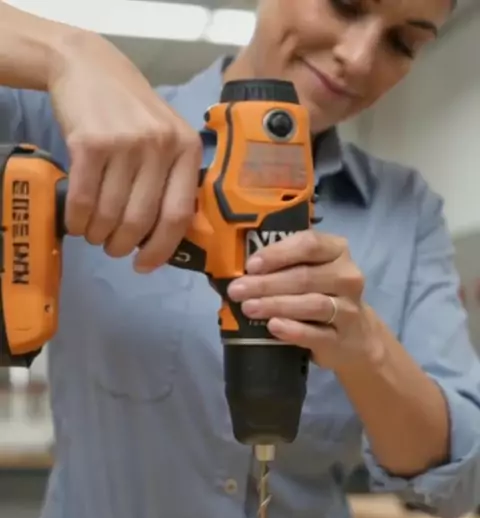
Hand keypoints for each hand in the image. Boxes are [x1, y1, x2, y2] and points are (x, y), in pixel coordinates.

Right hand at [48, 31, 201, 271]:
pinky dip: (78, 220)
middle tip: (113, 249)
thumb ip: (172, 179)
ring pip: (111, 214)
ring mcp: (125, 143)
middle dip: (123, 246)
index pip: (178, 216)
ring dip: (98, 235)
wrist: (89, 65)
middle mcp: (160, 146)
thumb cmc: (131, 111)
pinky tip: (77, 222)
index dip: (160, 250)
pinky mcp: (90, 143)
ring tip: (94, 234)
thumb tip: (167, 238)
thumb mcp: (166, 137)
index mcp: (186, 150)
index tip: (144, 266)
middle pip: (141, 221)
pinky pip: (84, 200)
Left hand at [228, 230, 377, 370]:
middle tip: (238, 290)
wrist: (355, 337)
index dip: (278, 254)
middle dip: (267, 283)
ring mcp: (347, 309)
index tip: (251, 265)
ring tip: (249, 308)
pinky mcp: (341, 339)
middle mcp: (347, 277)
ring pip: (312, 304)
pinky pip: (316, 333)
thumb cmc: (322, 296)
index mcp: (337, 251)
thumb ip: (284, 266)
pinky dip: (293, 330)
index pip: (309, 244)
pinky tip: (274, 327)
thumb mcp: (311, 272)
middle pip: (305, 276)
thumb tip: (241, 271)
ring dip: (276, 305)